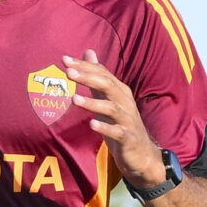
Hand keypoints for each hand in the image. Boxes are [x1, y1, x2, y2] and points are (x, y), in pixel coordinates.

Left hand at [64, 52, 166, 190]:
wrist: (142, 154)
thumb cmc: (121, 124)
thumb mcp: (108, 98)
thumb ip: (97, 77)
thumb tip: (88, 52)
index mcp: (120, 91)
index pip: (102, 73)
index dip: (85, 66)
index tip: (65, 60)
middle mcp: (125, 102)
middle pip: (108, 85)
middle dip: (88, 78)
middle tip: (69, 73)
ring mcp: (128, 120)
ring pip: (111, 108)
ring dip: (93, 103)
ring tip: (74, 99)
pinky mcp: (128, 138)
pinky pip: (117, 131)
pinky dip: (105, 127)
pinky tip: (92, 124)